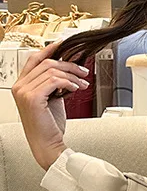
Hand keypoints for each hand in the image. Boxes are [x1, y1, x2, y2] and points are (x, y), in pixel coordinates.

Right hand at [11, 39, 89, 170]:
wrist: (48, 144)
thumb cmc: (50, 126)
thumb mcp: (52, 99)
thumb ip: (54, 84)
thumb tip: (68, 71)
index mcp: (22, 84)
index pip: (34, 59)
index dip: (50, 50)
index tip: (65, 46)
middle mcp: (20, 86)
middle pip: (46, 62)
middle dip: (69, 65)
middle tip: (83, 71)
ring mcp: (24, 91)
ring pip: (52, 70)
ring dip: (72, 75)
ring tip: (83, 84)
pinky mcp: (33, 98)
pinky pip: (54, 81)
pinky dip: (69, 82)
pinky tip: (77, 88)